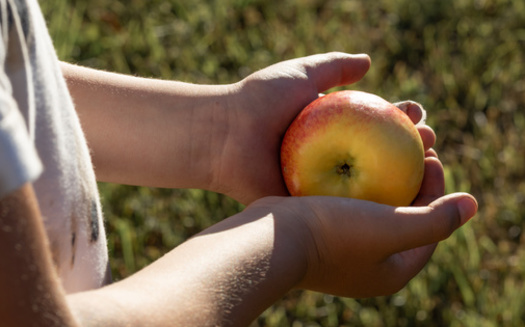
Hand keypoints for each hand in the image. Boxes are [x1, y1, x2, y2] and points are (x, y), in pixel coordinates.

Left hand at [214, 52, 434, 203]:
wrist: (225, 135)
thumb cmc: (259, 101)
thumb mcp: (301, 74)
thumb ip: (334, 67)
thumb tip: (368, 61)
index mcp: (329, 128)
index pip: (375, 122)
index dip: (399, 118)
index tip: (418, 114)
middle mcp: (329, 156)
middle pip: (379, 154)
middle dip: (410, 148)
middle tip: (429, 141)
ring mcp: (321, 183)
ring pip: (370, 184)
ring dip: (402, 178)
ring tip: (427, 166)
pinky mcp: (310, 207)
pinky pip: (346, 206)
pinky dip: (374, 204)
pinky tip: (399, 199)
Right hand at [246, 150, 476, 297]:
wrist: (269, 242)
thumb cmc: (333, 235)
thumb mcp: (393, 229)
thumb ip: (436, 220)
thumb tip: (472, 205)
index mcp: (393, 269)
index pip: (430, 224)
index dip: (437, 185)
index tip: (431, 151)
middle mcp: (369, 261)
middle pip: (403, 211)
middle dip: (412, 173)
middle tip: (412, 141)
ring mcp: (343, 247)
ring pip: (373, 201)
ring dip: (383, 170)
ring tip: (384, 138)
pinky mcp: (320, 231)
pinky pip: (347, 198)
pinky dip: (354, 176)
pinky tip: (350, 148)